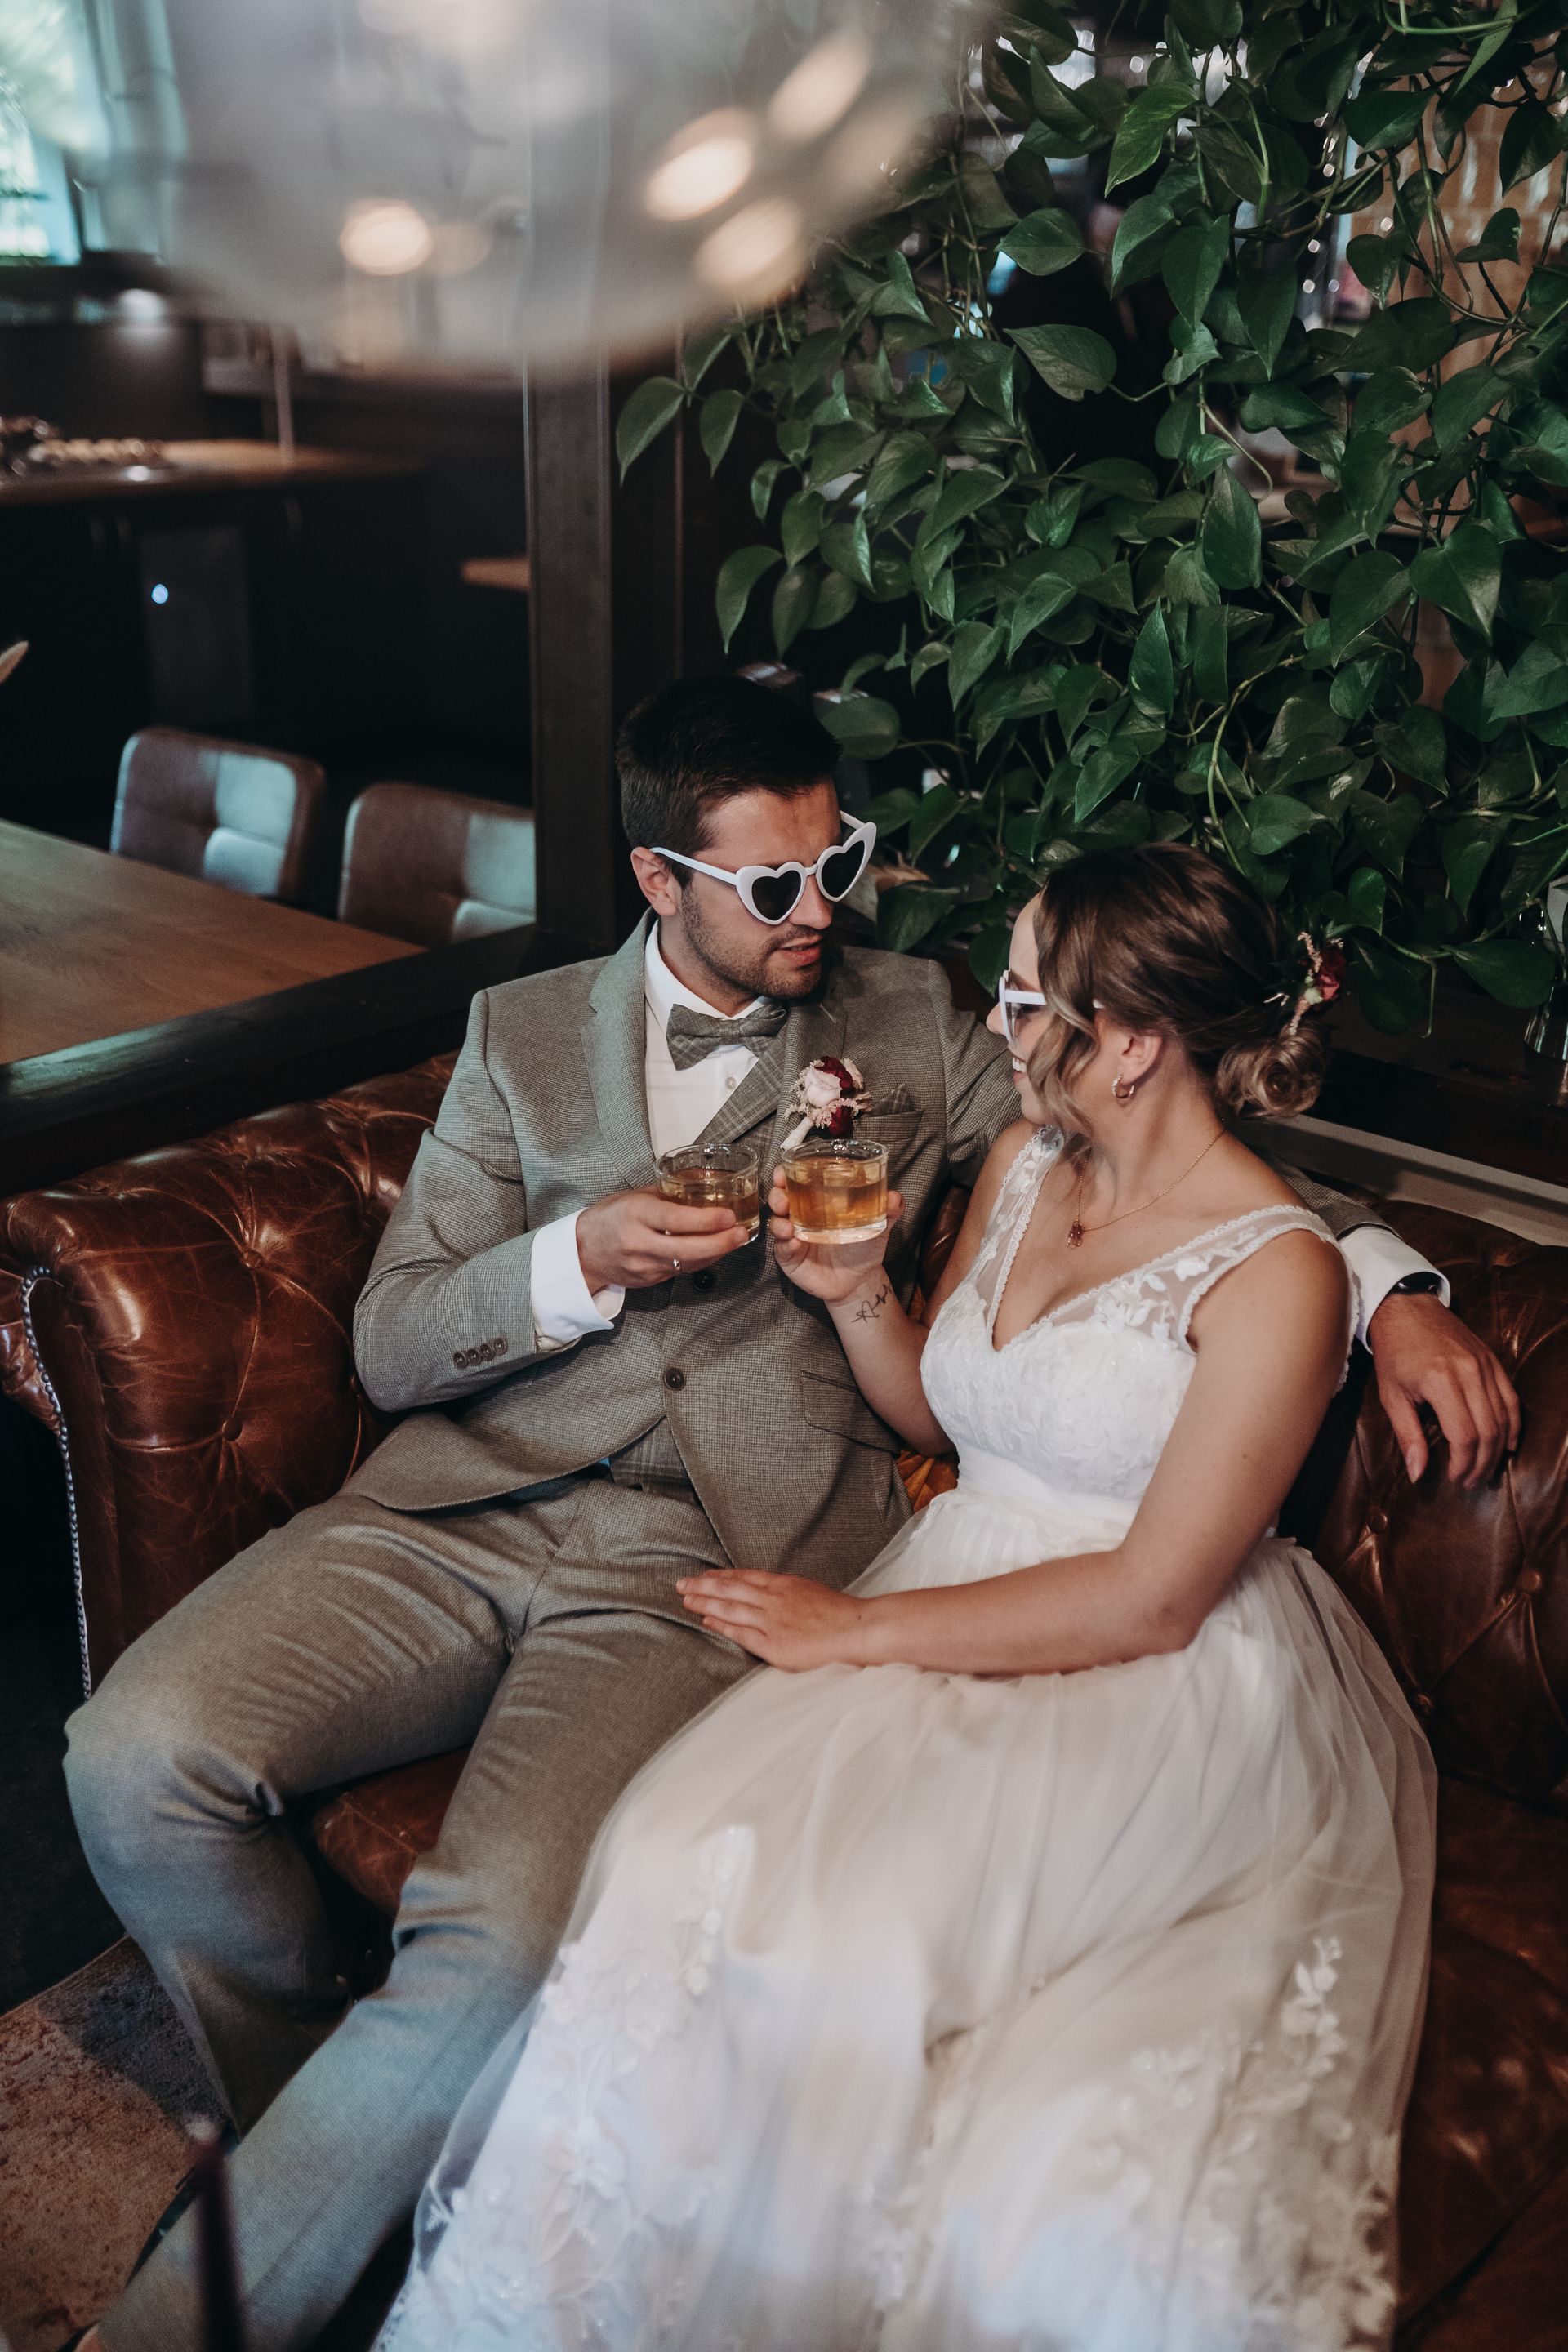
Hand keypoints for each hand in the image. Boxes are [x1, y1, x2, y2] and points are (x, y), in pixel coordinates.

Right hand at [576, 1186, 751, 1291]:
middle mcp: (638, 1242)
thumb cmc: (611, 1217)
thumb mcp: (636, 1195)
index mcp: (635, 1214)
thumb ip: (670, 1192)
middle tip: (740, 1233)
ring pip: (687, 1264)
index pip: (674, 1219)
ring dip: (715, 1253)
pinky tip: (715, 1250)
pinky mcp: (649, 1280)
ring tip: (735, 1240)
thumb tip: (706, 1179)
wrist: (583, 1251)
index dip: (704, 1220)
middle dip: (719, 1244)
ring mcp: (643, 1266)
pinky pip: (681, 1272)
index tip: (727, 1216)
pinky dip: (701, 1261)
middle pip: (685, 1250)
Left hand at [678, 1568, 873, 1669]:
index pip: (743, 1577)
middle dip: (703, 1586)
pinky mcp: (775, 1644)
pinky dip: (722, 1625)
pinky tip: (707, 1621)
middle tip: (681, 1584)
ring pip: (731, 1607)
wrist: (856, 1628)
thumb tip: (769, 1593)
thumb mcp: (809, 1591)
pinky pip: (742, 1633)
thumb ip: (786, 1592)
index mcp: (783, 1584)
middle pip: (730, 1588)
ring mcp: (772, 1621)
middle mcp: (773, 1599)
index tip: (702, 1576)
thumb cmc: (838, 1613)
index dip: (720, 1576)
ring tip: (686, 1601)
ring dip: (705, 1603)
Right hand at [767, 1167, 903, 1303]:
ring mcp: (793, 1236)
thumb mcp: (878, 1226)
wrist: (859, 1281)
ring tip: (787, 1224)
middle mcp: (801, 1215)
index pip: (797, 1181)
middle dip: (777, 1193)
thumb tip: (894, 1196)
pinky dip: (786, 1244)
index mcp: (817, 1202)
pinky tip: (794, 1242)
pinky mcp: (790, 1257)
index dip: (786, 1173)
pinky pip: (782, 1248)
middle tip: (783, 1196)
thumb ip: (888, 1210)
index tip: (784, 1170)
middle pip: (780, 1198)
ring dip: (777, 1219)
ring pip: (776, 1221)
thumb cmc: (864, 1247)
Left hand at [1366, 1291, 1520, 1487]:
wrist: (1406, 1309)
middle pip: (1488, 1431)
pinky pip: (1511, 1398)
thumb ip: (1408, 1436)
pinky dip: (1513, 1424)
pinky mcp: (1492, 1361)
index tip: (1455, 1479)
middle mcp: (1468, 1373)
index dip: (1463, 1464)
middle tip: (1471, 1482)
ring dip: (1498, 1449)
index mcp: (1441, 1381)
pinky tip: (1507, 1445)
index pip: (1464, 1435)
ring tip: (1485, 1469)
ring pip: (1504, 1417)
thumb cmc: (1394, 1353)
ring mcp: (1485, 1365)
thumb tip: (1418, 1474)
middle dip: (1482, 1463)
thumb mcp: (1391, 1396)